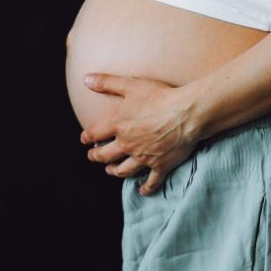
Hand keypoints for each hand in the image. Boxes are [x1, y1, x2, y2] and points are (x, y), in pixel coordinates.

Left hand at [79, 72, 201, 195]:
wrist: (186, 114)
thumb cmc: (159, 97)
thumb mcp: (130, 85)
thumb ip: (107, 82)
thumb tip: (86, 79)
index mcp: (118, 125)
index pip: (95, 133)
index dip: (87, 137)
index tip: (84, 140)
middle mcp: (128, 144)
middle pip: (106, 155)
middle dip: (97, 156)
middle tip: (93, 157)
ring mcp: (143, 157)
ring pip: (124, 170)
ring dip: (115, 171)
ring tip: (110, 171)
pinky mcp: (160, 166)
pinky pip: (151, 181)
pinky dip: (146, 188)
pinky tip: (142, 191)